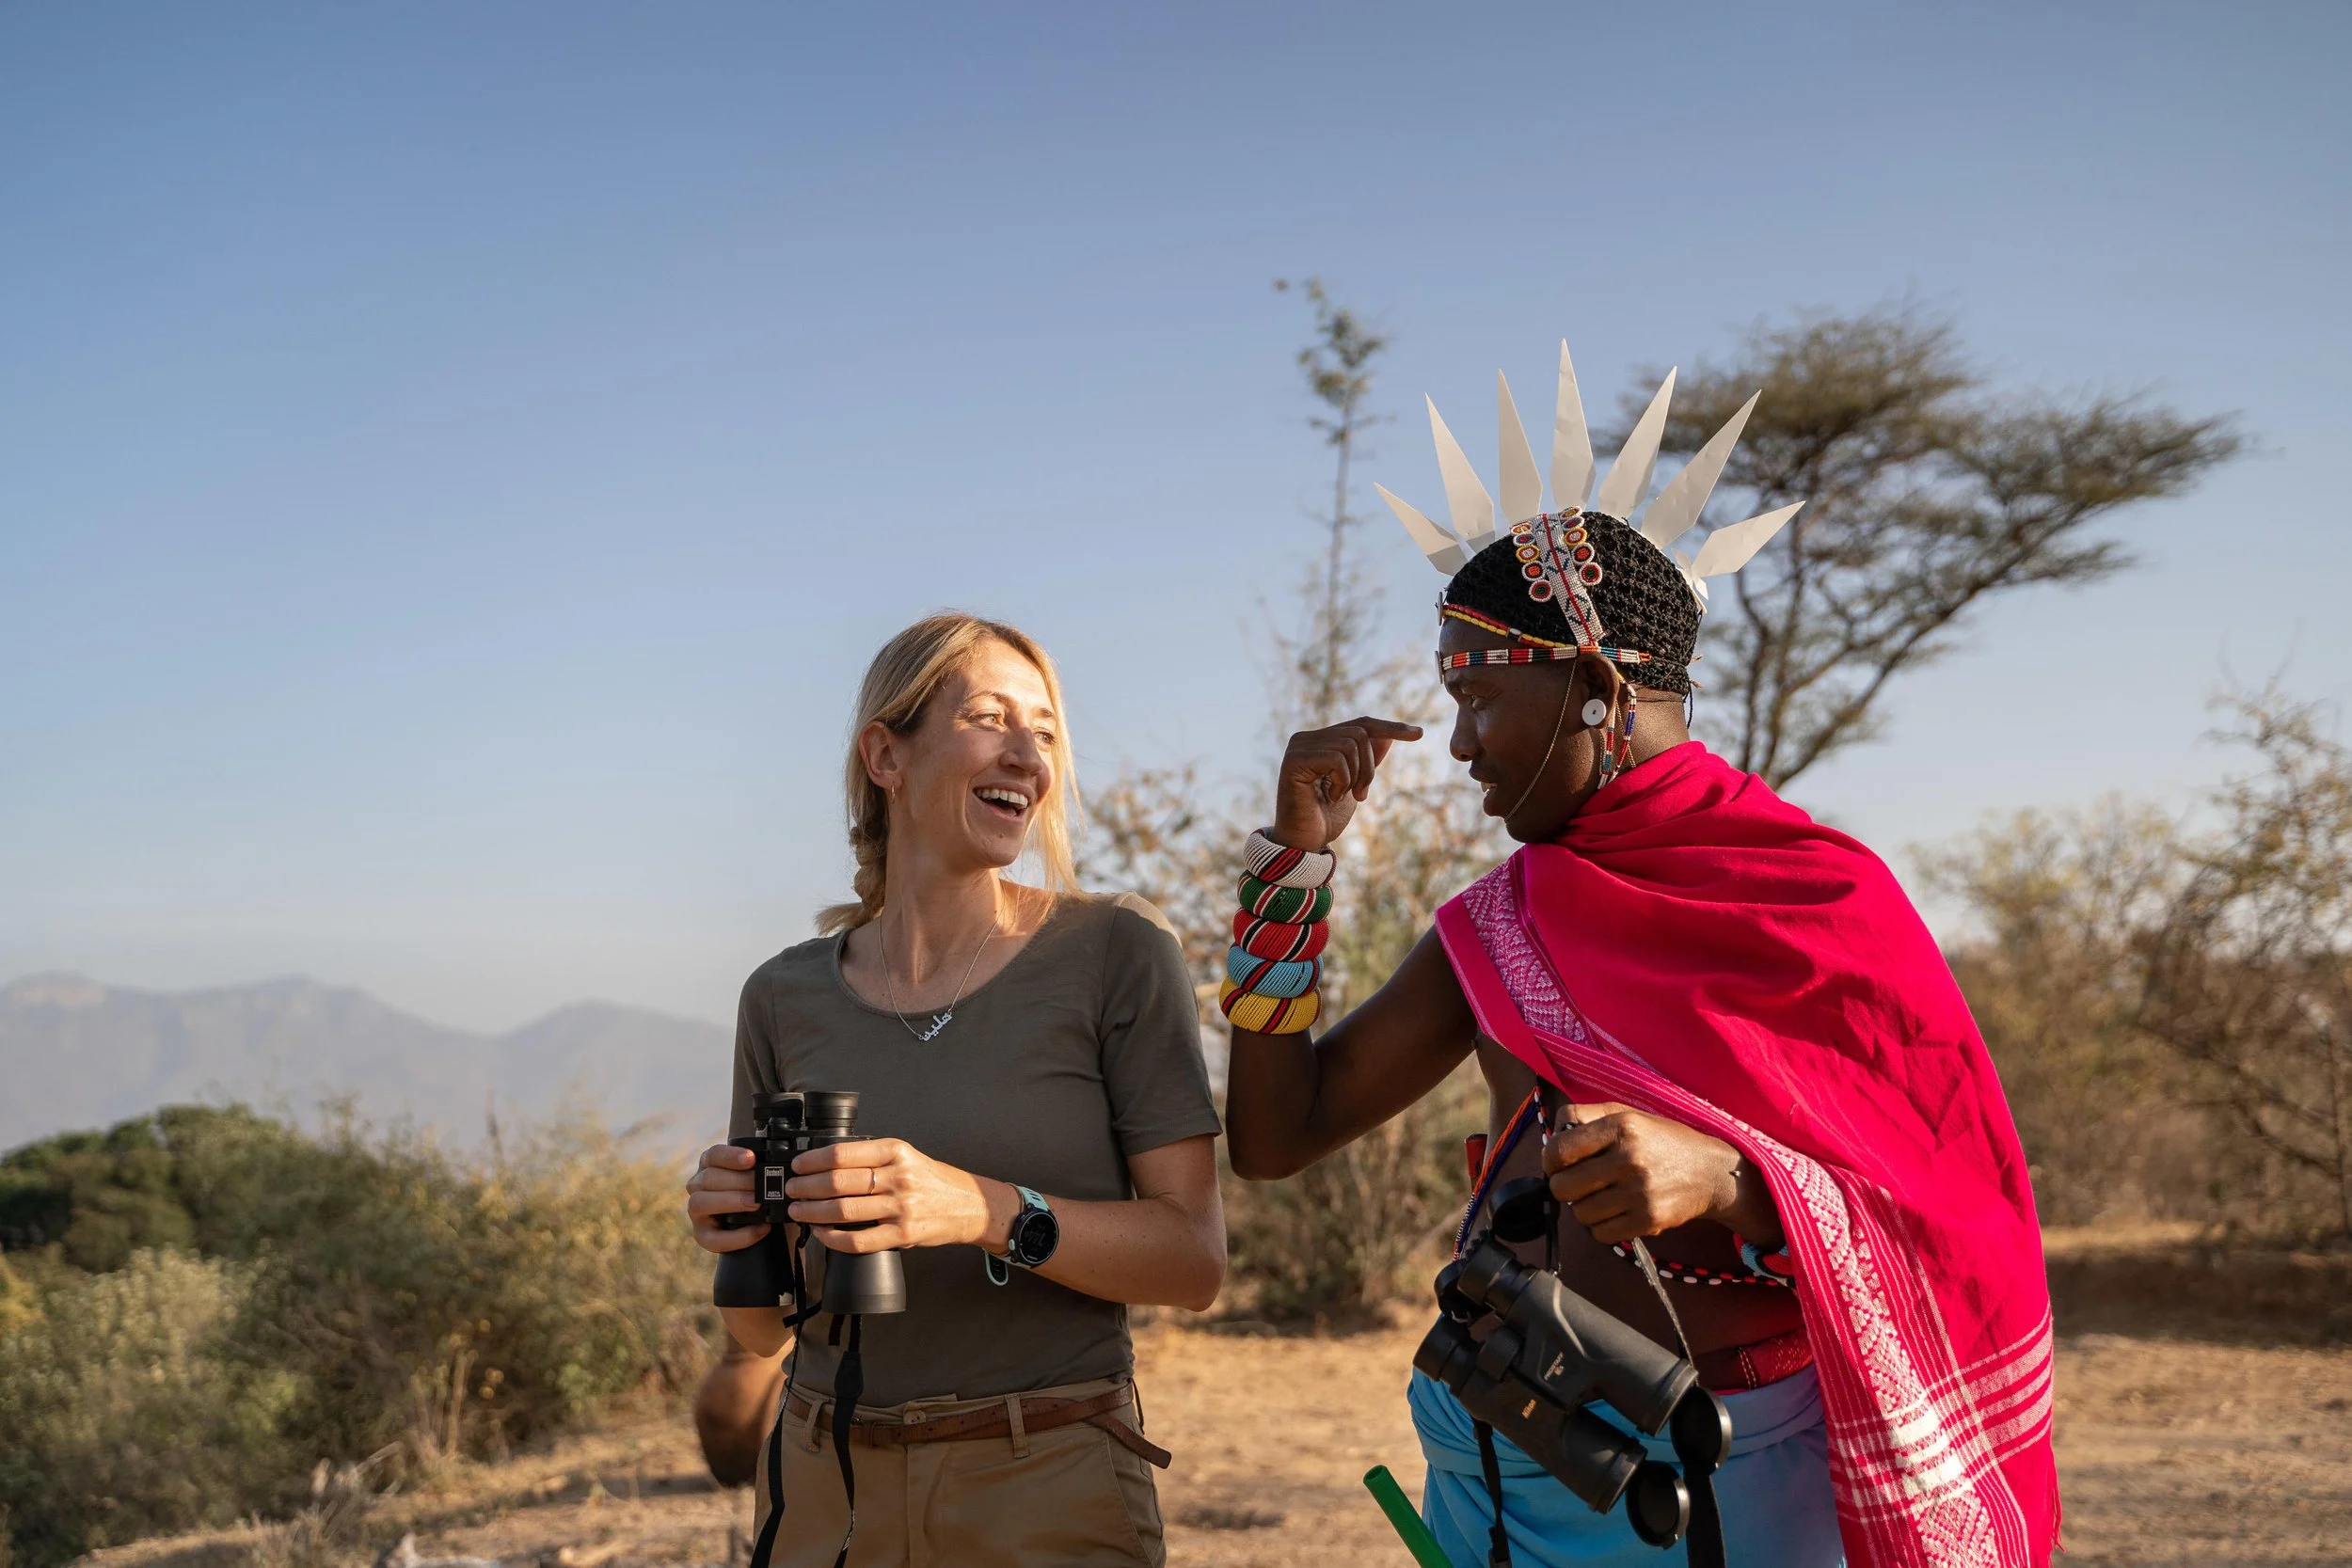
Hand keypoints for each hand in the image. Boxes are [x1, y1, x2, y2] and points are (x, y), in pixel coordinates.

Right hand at [686, 1143, 766, 1253]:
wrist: (761, 1221)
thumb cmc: (759, 1192)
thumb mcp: (758, 1177)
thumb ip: (760, 1168)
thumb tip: (777, 1163)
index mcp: (710, 1165)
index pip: (713, 1155)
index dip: (730, 1156)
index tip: (751, 1159)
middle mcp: (698, 1186)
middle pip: (708, 1178)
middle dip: (738, 1181)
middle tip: (761, 1185)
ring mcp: (696, 1211)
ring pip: (699, 1203)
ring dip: (731, 1202)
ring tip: (756, 1204)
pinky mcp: (702, 1235)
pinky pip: (713, 1238)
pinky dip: (738, 1236)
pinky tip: (761, 1229)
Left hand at [785, 1138, 1014, 1253]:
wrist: (968, 1205)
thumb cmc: (930, 1180)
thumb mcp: (905, 1157)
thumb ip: (872, 1157)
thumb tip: (825, 1163)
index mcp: (895, 1152)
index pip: (842, 1153)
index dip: (812, 1161)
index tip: (797, 1166)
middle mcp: (898, 1177)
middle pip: (838, 1182)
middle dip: (806, 1187)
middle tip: (791, 1189)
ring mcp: (901, 1208)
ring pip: (843, 1211)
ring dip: (812, 1212)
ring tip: (798, 1210)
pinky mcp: (903, 1235)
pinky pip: (858, 1240)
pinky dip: (833, 1238)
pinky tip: (821, 1233)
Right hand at [1271, 716, 1423, 848]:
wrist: (1305, 844)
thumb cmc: (1326, 817)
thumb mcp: (1355, 785)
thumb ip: (1366, 760)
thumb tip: (1387, 736)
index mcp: (1319, 741)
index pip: (1361, 724)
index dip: (1391, 728)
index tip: (1419, 734)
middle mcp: (1305, 738)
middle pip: (1359, 733)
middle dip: (1369, 767)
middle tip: (1361, 795)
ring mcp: (1298, 748)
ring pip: (1350, 744)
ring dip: (1356, 776)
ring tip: (1342, 797)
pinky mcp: (1294, 761)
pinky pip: (1336, 758)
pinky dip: (1342, 780)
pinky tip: (1331, 797)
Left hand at [1542, 1103, 1746, 1245]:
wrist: (1711, 1172)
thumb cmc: (1662, 1141)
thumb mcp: (1628, 1114)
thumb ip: (1585, 1116)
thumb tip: (1551, 1134)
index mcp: (1621, 1126)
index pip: (1559, 1150)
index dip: (1549, 1161)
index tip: (1557, 1164)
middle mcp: (1629, 1158)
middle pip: (1563, 1187)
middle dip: (1564, 1187)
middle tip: (1579, 1183)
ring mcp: (1639, 1192)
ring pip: (1580, 1213)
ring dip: (1584, 1208)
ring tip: (1602, 1196)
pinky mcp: (1649, 1220)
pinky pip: (1601, 1234)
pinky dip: (1601, 1227)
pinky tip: (1615, 1211)